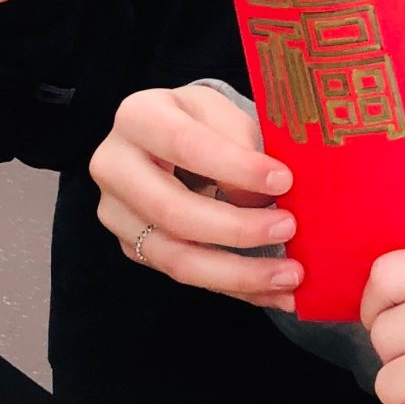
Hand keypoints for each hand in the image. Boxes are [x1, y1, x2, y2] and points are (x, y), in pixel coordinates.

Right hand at [88, 85, 302, 305]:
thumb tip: (258, 200)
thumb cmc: (202, 121)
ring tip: (290, 276)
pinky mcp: (133, 248)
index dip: (235, 167)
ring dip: (239, 273)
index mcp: (137, 117)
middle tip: (289, 229)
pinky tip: (274, 291)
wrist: (171, 140)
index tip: (283, 180)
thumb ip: (241, 145)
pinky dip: (235, 287)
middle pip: (173, 211)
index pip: (185, 145)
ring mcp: (118, 214)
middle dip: (237, 228)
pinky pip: (187, 276)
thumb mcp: (222, 112)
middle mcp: (114, 167)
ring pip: (177, 258)